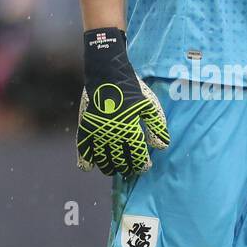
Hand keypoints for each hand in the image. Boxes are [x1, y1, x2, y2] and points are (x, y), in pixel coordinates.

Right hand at [77, 28, 168, 175]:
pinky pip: (84, 149)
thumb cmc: (131, 90)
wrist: (108, 75)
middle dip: (127, 169)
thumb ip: (157, 127)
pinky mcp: (86, 127)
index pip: (137, 156)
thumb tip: (162, 147)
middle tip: (130, 171)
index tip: (144, 167)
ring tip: (114, 171)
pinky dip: (86, 160)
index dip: (141, 165)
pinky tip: (90, 166)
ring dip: (109, 168)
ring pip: (102, 159)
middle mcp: (113, 135)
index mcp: (130, 131)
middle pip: (120, 161)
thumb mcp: (149, 106)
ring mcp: (97, 132)